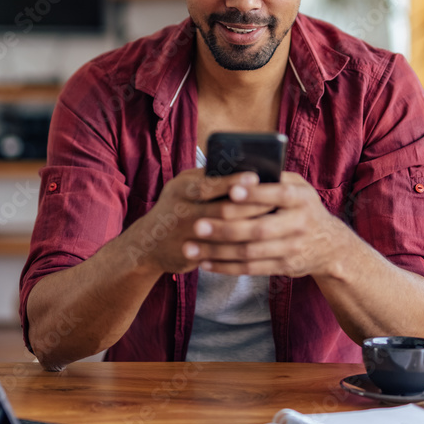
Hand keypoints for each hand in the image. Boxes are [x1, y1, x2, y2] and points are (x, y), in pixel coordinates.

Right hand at [130, 168, 272, 275]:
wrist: (147, 245)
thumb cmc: (175, 207)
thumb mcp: (183, 187)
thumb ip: (206, 178)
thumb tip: (240, 169)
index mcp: (181, 189)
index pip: (211, 184)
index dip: (234, 181)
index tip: (256, 177)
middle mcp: (182, 212)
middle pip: (223, 209)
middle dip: (251, 206)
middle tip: (276, 202)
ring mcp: (187, 236)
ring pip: (226, 232)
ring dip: (251, 227)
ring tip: (274, 221)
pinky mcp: (193, 255)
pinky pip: (222, 252)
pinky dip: (242, 246)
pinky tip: (260, 242)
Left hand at [181, 171, 345, 277]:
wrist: (330, 245)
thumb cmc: (304, 207)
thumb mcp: (299, 187)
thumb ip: (275, 178)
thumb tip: (240, 169)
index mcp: (301, 199)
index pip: (278, 194)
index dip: (255, 194)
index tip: (230, 190)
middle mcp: (299, 224)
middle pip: (259, 229)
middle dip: (225, 228)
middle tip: (197, 225)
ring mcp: (291, 249)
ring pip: (250, 253)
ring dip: (217, 251)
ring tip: (190, 247)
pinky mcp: (283, 267)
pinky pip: (250, 269)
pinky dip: (226, 267)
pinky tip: (205, 263)